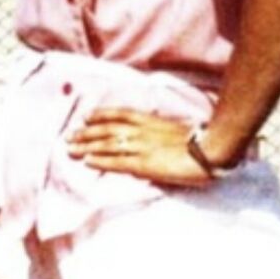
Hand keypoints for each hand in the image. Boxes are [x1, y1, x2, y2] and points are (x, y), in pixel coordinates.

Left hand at [66, 108, 212, 187]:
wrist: (209, 147)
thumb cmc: (198, 137)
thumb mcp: (175, 126)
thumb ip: (160, 128)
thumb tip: (153, 131)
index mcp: (149, 119)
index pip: (118, 114)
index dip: (100, 115)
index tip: (86, 117)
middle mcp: (140, 130)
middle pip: (107, 129)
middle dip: (86, 133)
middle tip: (69, 136)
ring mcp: (141, 146)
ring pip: (107, 145)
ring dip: (87, 146)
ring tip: (71, 148)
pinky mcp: (144, 164)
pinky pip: (117, 162)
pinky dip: (101, 161)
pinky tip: (88, 161)